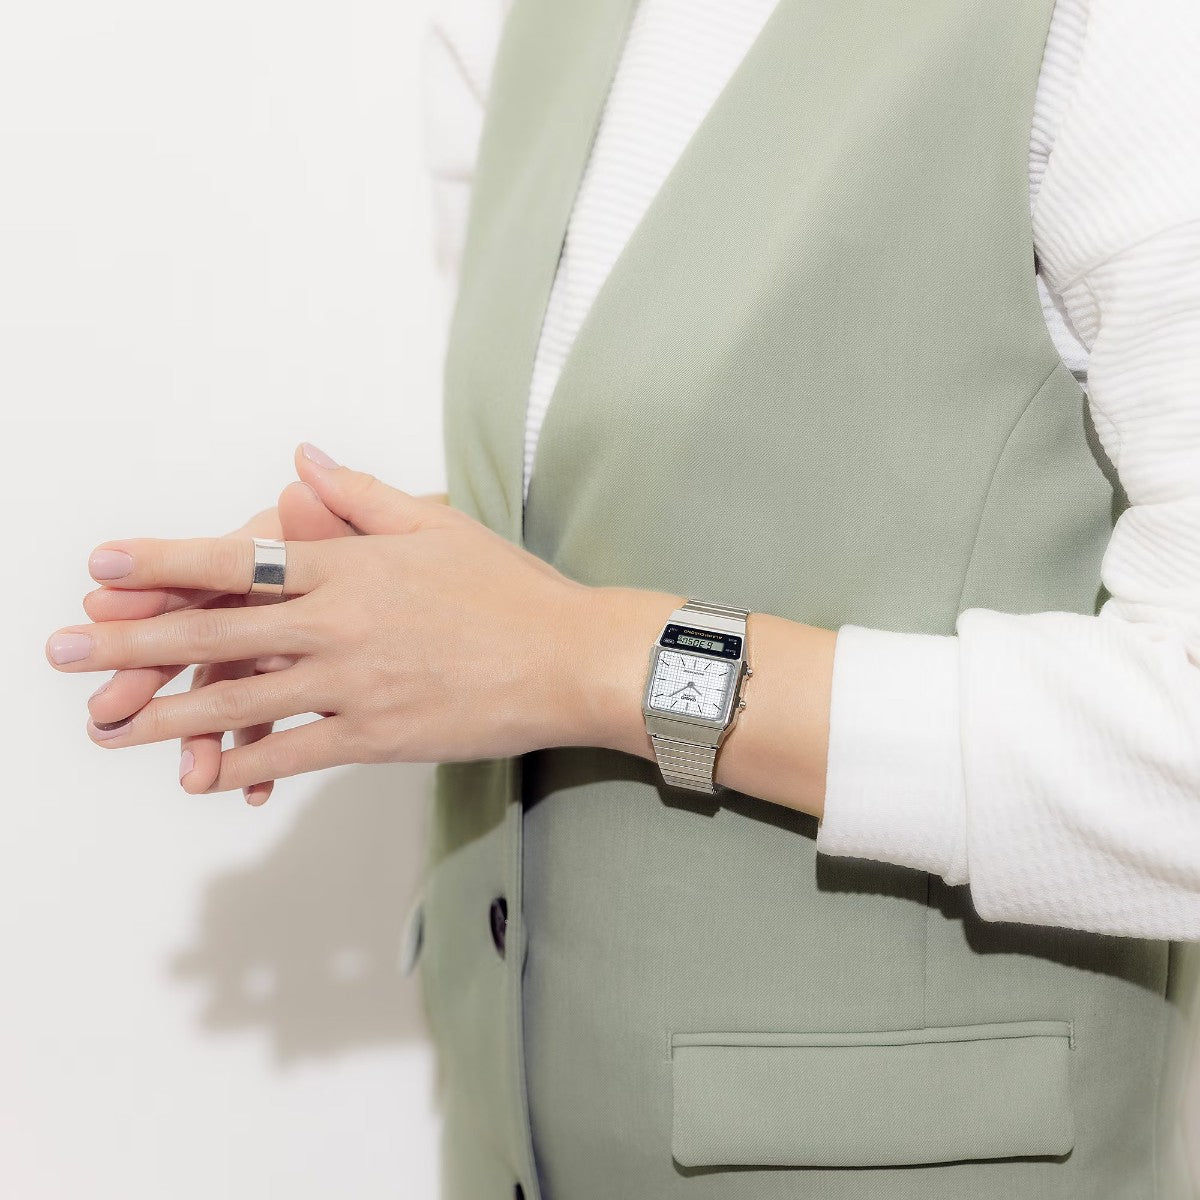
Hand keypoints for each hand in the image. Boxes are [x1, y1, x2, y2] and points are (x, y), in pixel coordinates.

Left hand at [47, 447, 594, 795]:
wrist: (569, 658)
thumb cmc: (509, 589)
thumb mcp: (436, 525)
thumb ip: (359, 494)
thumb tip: (300, 458)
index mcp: (351, 566)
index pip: (238, 559)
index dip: (164, 561)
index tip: (103, 564)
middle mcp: (340, 624)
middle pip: (216, 632)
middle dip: (129, 641)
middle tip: (61, 647)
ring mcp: (354, 685)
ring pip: (238, 700)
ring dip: (160, 712)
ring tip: (102, 722)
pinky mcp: (377, 738)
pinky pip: (293, 753)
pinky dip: (241, 763)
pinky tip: (198, 773)